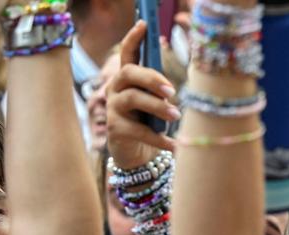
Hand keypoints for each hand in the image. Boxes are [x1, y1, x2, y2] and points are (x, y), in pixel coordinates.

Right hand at [107, 21, 178, 168]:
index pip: (127, 54)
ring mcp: (113, 108)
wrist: (137, 156)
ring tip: (176, 115)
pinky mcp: (116, 130)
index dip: (133, 38)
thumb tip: (172, 88)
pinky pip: (139, 130)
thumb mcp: (156, 104)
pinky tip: (175, 145)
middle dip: (151, 78)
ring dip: (157, 106)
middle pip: (128, 72)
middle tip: (172, 90)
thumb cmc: (149, 124)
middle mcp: (115, 89)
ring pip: (132, 98)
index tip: (143, 24)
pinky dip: (159, 138)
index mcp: (127, 79)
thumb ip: (160, 92)